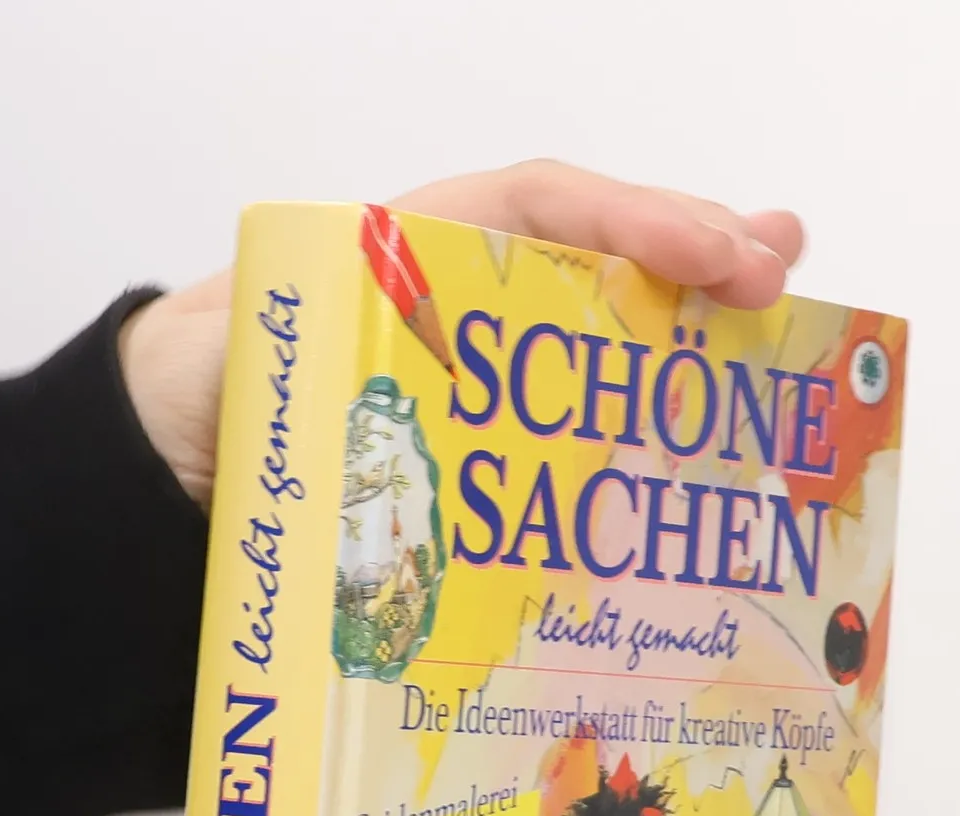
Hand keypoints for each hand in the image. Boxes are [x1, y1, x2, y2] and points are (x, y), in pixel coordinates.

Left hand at [119, 160, 806, 507]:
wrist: (174, 462)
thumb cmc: (212, 391)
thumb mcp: (232, 361)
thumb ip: (278, 351)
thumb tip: (324, 371)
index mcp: (410, 252)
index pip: (540, 209)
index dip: (636, 222)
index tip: (717, 255)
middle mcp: (465, 301)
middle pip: (598, 258)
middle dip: (697, 254)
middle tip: (785, 266)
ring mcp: (488, 371)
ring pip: (606, 335)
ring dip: (695, 330)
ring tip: (781, 317)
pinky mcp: (493, 443)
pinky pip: (581, 422)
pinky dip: (650, 423)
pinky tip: (705, 448)